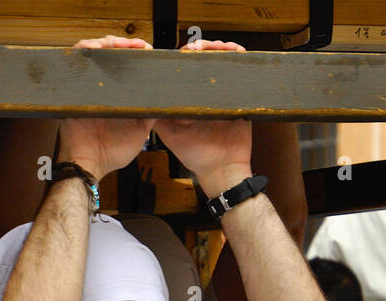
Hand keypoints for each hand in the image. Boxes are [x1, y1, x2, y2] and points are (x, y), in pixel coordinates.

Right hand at [57, 37, 156, 179]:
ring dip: (107, 43)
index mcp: (115, 96)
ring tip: (120, 43)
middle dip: (122, 44)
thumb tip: (166, 98)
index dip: (133, 53)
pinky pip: (76, 60)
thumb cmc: (111, 153)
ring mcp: (85, 86)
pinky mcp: (72, 88)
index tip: (146, 49)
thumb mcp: (139, 131)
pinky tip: (98, 48)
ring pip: (93, 52)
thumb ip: (150, 114)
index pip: (122, 64)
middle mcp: (99, 88)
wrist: (90, 164)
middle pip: (107, 54)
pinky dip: (85, 49)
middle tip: (137, 45)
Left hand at [153, 40, 251, 190]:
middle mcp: (206, 92)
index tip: (186, 50)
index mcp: (189, 97)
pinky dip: (238, 58)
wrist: (223, 169)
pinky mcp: (240, 96)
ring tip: (219, 47)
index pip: (187, 66)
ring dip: (221, 49)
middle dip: (205, 46)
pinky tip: (235, 52)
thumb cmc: (196, 155)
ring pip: (223, 61)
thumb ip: (158, 115)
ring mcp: (223, 93)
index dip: (186, 54)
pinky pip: (241, 72)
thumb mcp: (170, 134)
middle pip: (206, 59)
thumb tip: (144, 94)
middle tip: (199, 47)